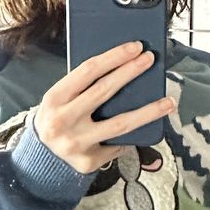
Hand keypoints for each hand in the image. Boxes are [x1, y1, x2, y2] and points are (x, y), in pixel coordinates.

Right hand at [32, 40, 172, 173]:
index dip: (113, 57)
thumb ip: (82, 87)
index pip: (88, 71)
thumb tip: (122, 66)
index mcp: (54, 99)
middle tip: (150, 59)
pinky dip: (131, 135)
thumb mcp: (59, 100)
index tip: (134, 47)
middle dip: (130, 72)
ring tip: (168, 101)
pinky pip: (118, 145)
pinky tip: (144, 128)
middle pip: (104, 91)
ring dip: (149, 112)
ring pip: (121, 124)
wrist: (41, 158)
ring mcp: (76, 143)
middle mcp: (63, 121)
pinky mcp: (88, 162)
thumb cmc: (57, 119)